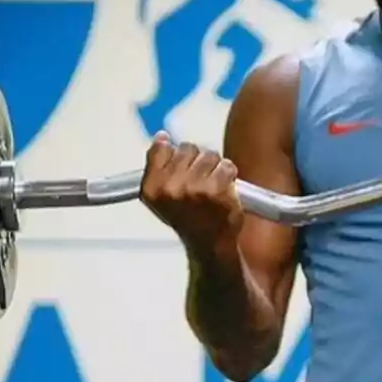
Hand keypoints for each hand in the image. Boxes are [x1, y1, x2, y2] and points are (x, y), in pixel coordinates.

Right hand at [139, 132, 243, 257]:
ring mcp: (194, 188)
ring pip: (209, 155)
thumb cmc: (186, 217)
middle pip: (188, 148)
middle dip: (197, 160)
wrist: (209, 244)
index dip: (176, 153)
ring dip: (215, 167)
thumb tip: (161, 137)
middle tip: (200, 180)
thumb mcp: (160, 196)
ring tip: (212, 186)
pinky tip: (224, 189)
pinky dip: (229, 175)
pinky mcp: (217, 190)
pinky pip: (227, 165)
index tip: (182, 165)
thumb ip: (158, 166)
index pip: (161, 148)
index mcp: (152, 187)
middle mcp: (170, 187)